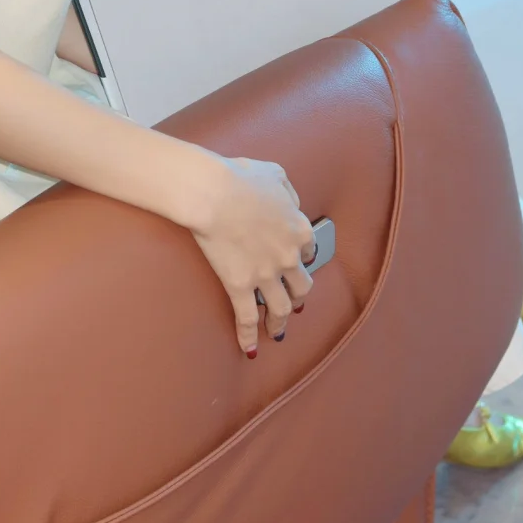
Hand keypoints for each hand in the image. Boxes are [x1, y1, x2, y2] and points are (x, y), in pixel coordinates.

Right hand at [190, 156, 315, 354]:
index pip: (307, 249)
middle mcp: (288, 257)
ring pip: (282, 308)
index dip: (301, 257)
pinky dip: (249, 336)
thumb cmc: (240, 178)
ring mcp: (265, 275)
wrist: (214, 193)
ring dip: (281, 321)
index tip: (295, 261)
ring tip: (278, 330)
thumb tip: (291, 204)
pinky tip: (249, 348)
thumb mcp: (275, 174)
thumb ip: (288, 192)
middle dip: (299, 296)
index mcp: (298, 228)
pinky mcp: (240, 287)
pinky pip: (248, 319)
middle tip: (295, 302)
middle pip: (302, 286)